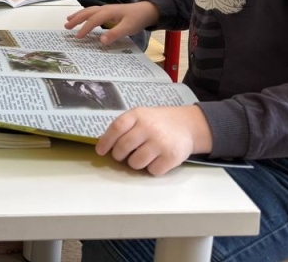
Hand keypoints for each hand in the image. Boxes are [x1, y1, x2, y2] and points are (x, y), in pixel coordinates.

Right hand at [64, 0, 158, 44]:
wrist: (147, 10)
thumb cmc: (138, 19)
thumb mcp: (128, 28)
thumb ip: (115, 33)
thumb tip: (101, 41)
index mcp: (108, 12)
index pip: (93, 20)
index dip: (85, 28)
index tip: (78, 37)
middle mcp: (105, 9)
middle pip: (87, 12)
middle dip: (76, 19)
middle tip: (66, 27)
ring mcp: (107, 9)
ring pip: (89, 10)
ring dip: (78, 15)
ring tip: (68, 20)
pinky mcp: (109, 11)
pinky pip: (93, 11)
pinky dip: (85, 14)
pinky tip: (83, 18)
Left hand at [96, 105, 211, 175]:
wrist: (186, 125)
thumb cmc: (157, 122)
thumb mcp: (140, 116)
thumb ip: (124, 127)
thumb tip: (103, 145)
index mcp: (138, 115)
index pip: (116, 128)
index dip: (106, 141)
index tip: (100, 151)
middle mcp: (149, 127)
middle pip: (123, 147)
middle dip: (119, 155)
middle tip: (122, 155)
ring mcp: (161, 142)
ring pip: (135, 163)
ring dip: (135, 163)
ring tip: (142, 155)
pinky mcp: (171, 157)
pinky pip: (152, 171)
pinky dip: (151, 169)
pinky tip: (156, 159)